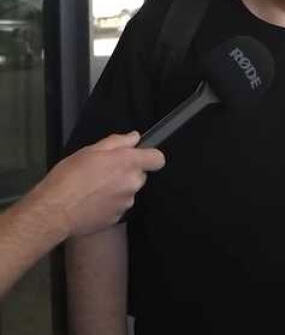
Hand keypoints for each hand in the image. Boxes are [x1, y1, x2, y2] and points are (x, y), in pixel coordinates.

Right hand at [24, 132, 164, 238]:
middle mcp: (133, 183)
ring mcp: (126, 202)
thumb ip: (117, 142)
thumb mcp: (89, 151)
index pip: (158, 159)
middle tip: (104, 172)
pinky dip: (109, 204)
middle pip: (140, 175)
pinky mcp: (118, 218)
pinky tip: (91, 202)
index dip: (149, 156)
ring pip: (128, 191)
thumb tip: (134, 137)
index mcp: (129, 163)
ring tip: (93, 189)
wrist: (54, 211)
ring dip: (118, 189)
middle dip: (127, 173)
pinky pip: (118, 206)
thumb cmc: (69, 177)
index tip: (136, 157)